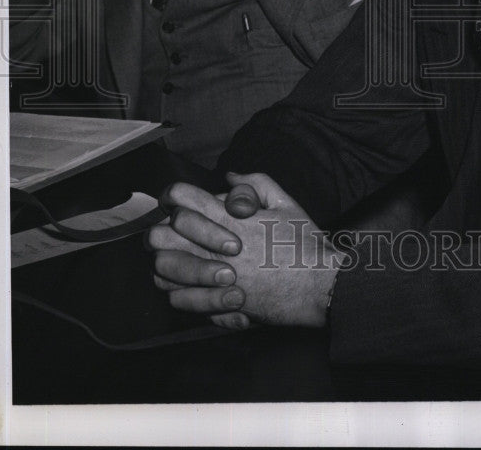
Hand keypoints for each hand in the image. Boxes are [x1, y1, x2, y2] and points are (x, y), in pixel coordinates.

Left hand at [147, 174, 340, 330]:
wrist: (319, 284)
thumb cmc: (303, 243)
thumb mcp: (285, 203)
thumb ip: (256, 183)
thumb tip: (230, 177)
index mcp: (231, 219)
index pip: (182, 197)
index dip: (173, 194)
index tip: (176, 199)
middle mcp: (217, 247)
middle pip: (161, 234)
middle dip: (163, 229)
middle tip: (172, 231)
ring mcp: (215, 278)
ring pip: (163, 268)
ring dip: (167, 260)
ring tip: (176, 258)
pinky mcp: (219, 303)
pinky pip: (178, 298)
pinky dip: (177, 290)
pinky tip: (186, 285)